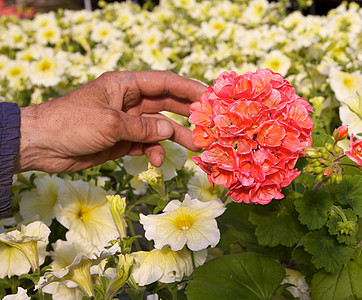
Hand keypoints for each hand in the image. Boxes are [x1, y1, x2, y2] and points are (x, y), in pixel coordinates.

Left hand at [15, 71, 206, 172]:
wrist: (42, 146)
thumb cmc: (72, 124)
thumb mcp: (110, 123)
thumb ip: (143, 127)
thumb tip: (170, 130)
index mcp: (126, 85)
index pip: (164, 82)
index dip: (188, 88)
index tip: (209, 97)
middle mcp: (130, 101)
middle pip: (166, 104)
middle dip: (187, 115)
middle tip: (208, 124)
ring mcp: (127, 121)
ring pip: (159, 127)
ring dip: (176, 137)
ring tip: (195, 147)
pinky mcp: (123, 140)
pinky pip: (147, 144)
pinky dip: (154, 152)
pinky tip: (156, 161)